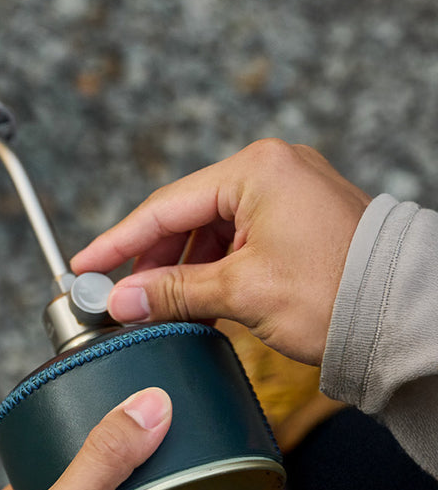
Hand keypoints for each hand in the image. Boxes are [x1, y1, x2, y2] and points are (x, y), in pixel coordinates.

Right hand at [70, 139, 371, 364]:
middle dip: (152, 259)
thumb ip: (173, 291)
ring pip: (210, 230)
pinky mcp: (297, 219)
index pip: (165, 205)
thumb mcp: (242, 292)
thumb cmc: (339, 295)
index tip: (84, 265)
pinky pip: (237, 238)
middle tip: (120, 296)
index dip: (118, 241)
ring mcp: (287, 193)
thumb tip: (121, 301)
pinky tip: (195, 296)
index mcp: (257, 170)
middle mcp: (271, 170)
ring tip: (158, 305)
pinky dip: (212, 268)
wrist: (410, 319)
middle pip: (186, 215)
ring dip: (182, 267)